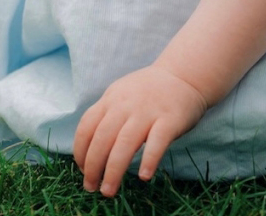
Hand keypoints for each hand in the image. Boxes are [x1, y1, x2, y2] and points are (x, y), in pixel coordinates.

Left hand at [73, 65, 207, 196]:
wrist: (184, 75)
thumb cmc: (148, 91)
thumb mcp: (121, 94)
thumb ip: (106, 115)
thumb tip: (89, 150)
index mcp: (111, 99)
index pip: (87, 127)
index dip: (80, 151)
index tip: (82, 170)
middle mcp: (126, 105)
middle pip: (102, 138)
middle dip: (93, 166)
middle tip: (91, 187)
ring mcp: (148, 112)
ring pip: (125, 143)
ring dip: (114, 170)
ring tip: (108, 190)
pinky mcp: (170, 120)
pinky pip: (157, 142)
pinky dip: (149, 160)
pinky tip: (143, 177)